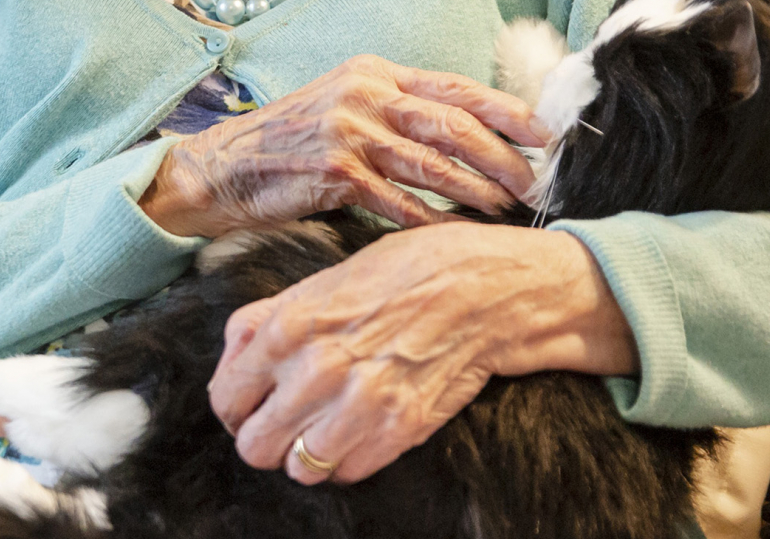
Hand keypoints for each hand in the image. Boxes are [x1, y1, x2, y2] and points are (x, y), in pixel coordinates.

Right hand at [141, 55, 552, 237]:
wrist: (224, 168)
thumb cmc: (292, 145)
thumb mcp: (345, 107)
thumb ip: (397, 113)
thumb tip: (466, 137)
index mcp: (377, 73)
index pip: (456, 88)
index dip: (506, 111)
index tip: (544, 135)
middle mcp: (367, 94)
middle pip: (454, 123)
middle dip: (504, 154)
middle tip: (537, 181)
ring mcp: (351, 133)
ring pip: (433, 163)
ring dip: (477, 188)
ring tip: (509, 208)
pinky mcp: (335, 174)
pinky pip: (398, 202)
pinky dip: (432, 220)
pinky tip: (458, 235)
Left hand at [207, 223, 637, 484]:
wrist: (486, 289)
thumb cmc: (406, 272)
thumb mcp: (326, 278)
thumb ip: (270, 317)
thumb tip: (235, 355)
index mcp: (288, 327)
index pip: (226, 399)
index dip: (235, 409)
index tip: (251, 407)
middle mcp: (316, 371)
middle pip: (255, 447)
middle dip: (266, 439)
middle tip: (286, 426)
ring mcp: (359, 405)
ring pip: (299, 469)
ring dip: (308, 456)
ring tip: (325, 432)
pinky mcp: (398, 430)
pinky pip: (348, 473)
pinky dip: (349, 461)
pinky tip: (359, 434)